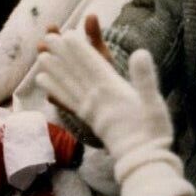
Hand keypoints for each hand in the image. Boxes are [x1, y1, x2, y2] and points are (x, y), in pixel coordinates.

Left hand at [33, 15, 193, 195]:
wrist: (142, 162)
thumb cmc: (153, 132)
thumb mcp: (154, 102)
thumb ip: (145, 78)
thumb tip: (140, 51)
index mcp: (112, 91)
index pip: (92, 64)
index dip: (79, 48)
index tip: (66, 33)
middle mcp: (97, 100)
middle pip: (75, 72)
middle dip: (62, 54)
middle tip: (48, 38)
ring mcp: (91, 111)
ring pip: (68, 86)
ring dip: (54, 71)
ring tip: (40, 58)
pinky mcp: (90, 122)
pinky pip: (69, 104)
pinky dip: (57, 94)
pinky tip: (47, 90)